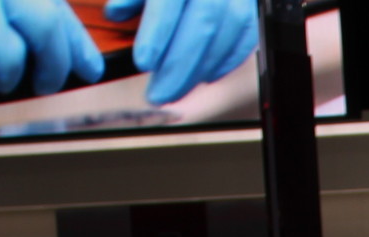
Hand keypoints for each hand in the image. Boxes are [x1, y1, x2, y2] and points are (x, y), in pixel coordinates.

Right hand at [0, 0, 104, 103]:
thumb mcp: (15, 6)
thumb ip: (57, 27)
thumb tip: (90, 69)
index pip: (54, 14)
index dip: (76, 49)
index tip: (87, 71)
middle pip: (43, 27)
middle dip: (52, 67)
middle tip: (44, 81)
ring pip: (8, 56)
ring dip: (8, 76)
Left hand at [104, 0, 259, 105]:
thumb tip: (115, 12)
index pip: (168, 1)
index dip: (156, 34)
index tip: (143, 64)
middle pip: (202, 26)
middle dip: (179, 67)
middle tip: (159, 95)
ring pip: (226, 36)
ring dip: (200, 70)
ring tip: (177, 91)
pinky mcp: (252, 11)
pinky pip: (246, 40)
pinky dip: (225, 63)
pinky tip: (205, 78)